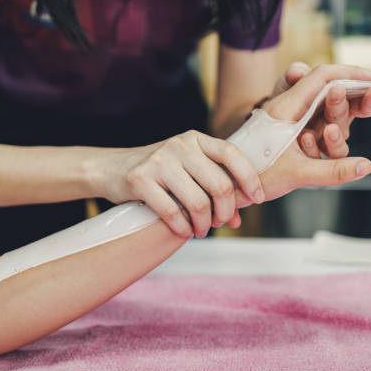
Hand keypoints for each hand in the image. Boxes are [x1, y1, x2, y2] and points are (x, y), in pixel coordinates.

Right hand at [99, 130, 263, 238]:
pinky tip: (184, 232)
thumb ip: (211, 187)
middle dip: (225, 211)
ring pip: (198, 202)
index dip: (249, 178)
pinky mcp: (140, 180)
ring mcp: (159, 162)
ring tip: (201, 230)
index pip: (232, 154)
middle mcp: (179, 145)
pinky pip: (172, 212)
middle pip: (219, 185)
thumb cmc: (158, 173)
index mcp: (195, 139)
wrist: (111, 169)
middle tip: (220, 223)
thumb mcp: (186, 170)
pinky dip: (182, 228)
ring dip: (204, 224)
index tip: (258, 199)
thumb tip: (237, 220)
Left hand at [235, 64, 370, 206]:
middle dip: (354, 96)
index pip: (325, 77)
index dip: (354, 74)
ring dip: (340, 121)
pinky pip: (318, 126)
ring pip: (326, 110)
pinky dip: (331, 136)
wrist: (226, 184)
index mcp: (286, 108)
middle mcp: (289, 109)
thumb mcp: (295, 174)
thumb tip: (366, 166)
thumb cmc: (251, 176)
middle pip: (329, 90)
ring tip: (329, 137)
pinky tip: (322, 144)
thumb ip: (332, 171)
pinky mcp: (292, 133)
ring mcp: (290, 119)